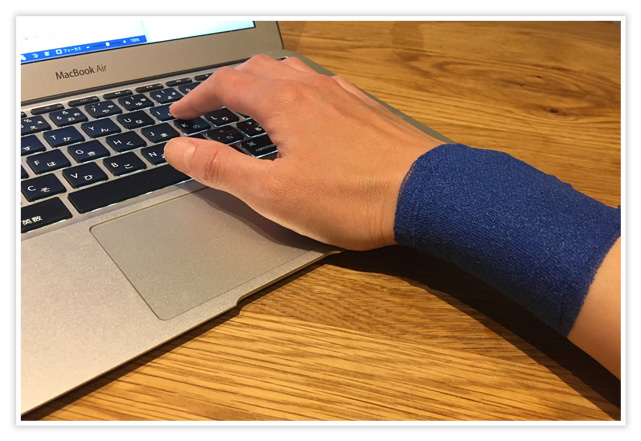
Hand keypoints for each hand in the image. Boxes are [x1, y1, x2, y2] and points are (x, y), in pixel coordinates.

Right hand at [165, 55, 443, 249]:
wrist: (425, 195)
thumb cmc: (353, 198)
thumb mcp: (273, 192)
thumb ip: (221, 168)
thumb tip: (179, 149)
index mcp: (284, 104)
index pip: (226, 85)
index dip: (196, 97)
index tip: (181, 112)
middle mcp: (313, 89)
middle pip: (258, 69)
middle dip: (226, 83)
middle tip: (210, 103)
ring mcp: (343, 96)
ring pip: (292, 71)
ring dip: (262, 81)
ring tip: (251, 100)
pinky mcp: (365, 109)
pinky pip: (322, 85)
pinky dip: (297, 90)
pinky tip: (306, 111)